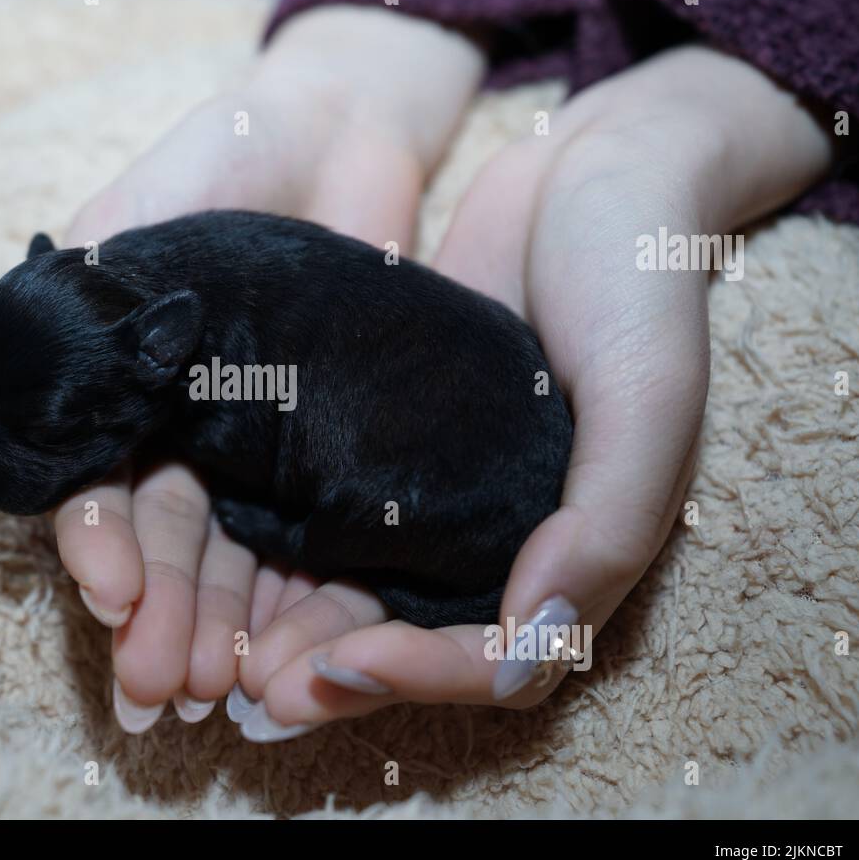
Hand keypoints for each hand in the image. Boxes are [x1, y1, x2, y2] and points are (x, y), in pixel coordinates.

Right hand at [52, 7, 485, 730]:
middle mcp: (178, 430)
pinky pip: (307, 538)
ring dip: (214, 627)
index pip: (100, 485)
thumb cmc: (219, 158)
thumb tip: (15, 416)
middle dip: (155, 614)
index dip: (100, 544)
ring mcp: (252, 448)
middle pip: (163, 539)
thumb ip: (73, 310)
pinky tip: (283, 651)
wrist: (341, 132)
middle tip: (156, 683)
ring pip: (228, 556)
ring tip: (214, 690)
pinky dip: (292, 598)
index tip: (112, 594)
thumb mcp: (127, 221)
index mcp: (117, 390)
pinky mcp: (325, 457)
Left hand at [235, 45, 833, 738]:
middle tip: (246, 690)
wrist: (591, 169)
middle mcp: (499, 539)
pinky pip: (320, 512)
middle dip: (327, 672)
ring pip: (351, 589)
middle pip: (408, 643)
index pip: (496, 660)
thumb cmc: (637, 275)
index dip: (420, 678)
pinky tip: (208, 561)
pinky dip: (270, 548)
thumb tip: (528, 632)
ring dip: (284, 627)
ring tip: (213, 650)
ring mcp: (435, 492)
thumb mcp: (649, 390)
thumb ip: (608, 519)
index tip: (340, 662)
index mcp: (571, 552)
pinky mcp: (379, 441)